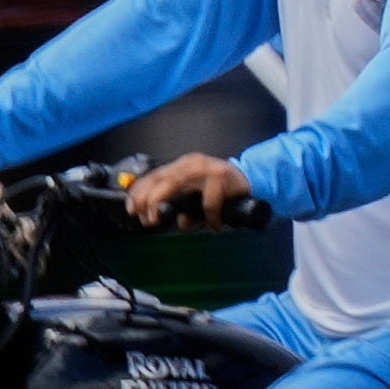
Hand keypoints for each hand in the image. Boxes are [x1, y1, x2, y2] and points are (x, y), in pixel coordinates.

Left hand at [124, 152, 261, 231]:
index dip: (139, 192)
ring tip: (169, 222)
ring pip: (175, 184)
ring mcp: (207, 168)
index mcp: (183, 166)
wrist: (257, 181)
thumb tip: (180, 221)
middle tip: (146, 220)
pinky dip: (210, 217)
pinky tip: (215, 225)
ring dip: (166, 204)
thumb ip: (185, 209)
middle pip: (160, 179)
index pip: (153, 176)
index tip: (132, 209)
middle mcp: (192, 164)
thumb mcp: (198, 200)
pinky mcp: (222, 176)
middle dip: (147, 200)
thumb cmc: (226, 192)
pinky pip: (208, 201)